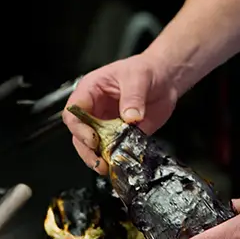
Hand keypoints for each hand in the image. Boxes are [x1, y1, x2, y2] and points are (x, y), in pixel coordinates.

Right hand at [63, 53, 180, 174]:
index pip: (74, 111)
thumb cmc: (145, 70)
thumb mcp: (138, 77)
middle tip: (99, 161)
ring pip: (93, 146)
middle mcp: (95, 109)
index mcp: (90, 91)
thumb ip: (133, 97)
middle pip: (79, 133)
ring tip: (108, 167)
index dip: (79, 127)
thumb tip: (130, 116)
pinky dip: (115, 160)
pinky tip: (120, 165)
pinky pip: (113, 150)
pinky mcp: (120, 136)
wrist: (165, 80)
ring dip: (99, 158)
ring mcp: (106, 124)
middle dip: (86, 149)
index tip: (93, 138)